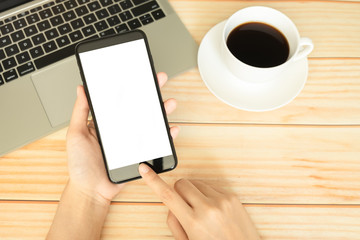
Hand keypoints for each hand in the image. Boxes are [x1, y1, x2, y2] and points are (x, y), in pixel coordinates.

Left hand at [66, 72, 178, 204]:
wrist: (91, 190)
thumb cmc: (81, 165)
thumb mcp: (76, 134)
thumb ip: (80, 111)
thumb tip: (81, 88)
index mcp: (108, 122)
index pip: (122, 100)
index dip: (132, 86)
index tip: (139, 73)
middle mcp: (123, 129)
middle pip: (141, 107)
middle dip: (152, 92)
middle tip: (159, 79)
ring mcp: (134, 141)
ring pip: (152, 122)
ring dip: (163, 111)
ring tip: (169, 103)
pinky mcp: (142, 154)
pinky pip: (158, 143)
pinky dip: (167, 135)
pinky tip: (171, 129)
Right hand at [139, 164, 260, 239]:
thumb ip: (175, 222)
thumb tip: (172, 204)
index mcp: (194, 222)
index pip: (167, 195)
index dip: (153, 181)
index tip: (144, 169)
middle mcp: (208, 208)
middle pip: (181, 184)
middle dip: (178, 193)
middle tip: (185, 208)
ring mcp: (222, 200)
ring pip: (196, 183)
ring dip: (194, 194)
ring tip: (202, 212)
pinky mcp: (231, 196)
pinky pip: (210, 186)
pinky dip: (207, 195)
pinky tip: (213, 209)